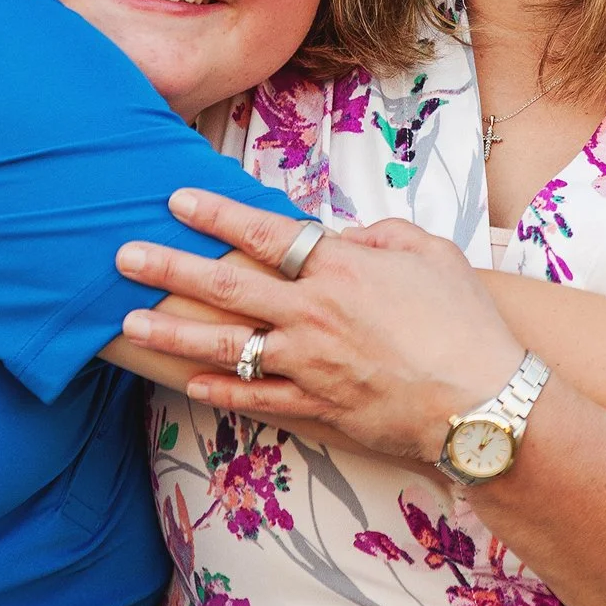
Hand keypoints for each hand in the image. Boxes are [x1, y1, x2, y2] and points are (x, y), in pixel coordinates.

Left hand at [117, 190, 528, 467]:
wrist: (482, 400)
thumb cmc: (466, 321)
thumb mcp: (433, 254)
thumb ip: (382, 236)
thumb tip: (344, 236)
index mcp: (342, 268)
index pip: (264, 232)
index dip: (217, 214)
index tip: (177, 199)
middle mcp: (314, 313)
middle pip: (227, 286)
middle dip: (169, 267)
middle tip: (123, 256)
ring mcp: (309, 363)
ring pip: (226, 346)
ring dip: (172, 332)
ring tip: (129, 322)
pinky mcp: (316, 406)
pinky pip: (255, 397)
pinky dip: (219, 389)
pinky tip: (188, 381)